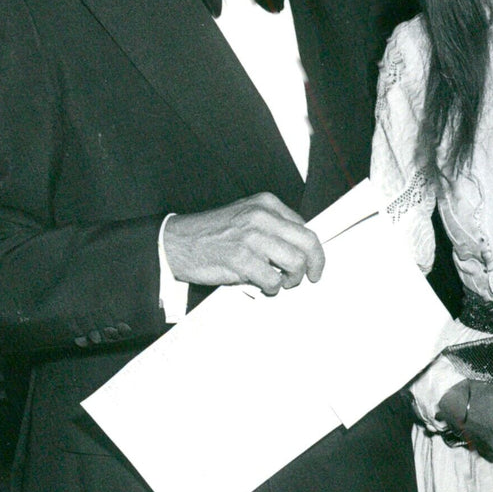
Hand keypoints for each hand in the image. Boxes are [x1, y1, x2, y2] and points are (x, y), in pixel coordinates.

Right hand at [163, 193, 324, 293]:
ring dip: (292, 278)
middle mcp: (262, 217)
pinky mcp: (241, 259)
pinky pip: (273, 280)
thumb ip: (272, 226)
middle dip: (315, 264)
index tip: (313, 260)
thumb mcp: (246, 216)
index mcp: (266, 204)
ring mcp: (251, 237)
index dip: (312, 249)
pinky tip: (262, 284)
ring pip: (295, 262)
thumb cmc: (211, 233)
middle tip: (311, 276)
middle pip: (307, 242)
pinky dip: (271, 287)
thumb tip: (298, 246)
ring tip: (281, 282)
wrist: (177, 241)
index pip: (305, 227)